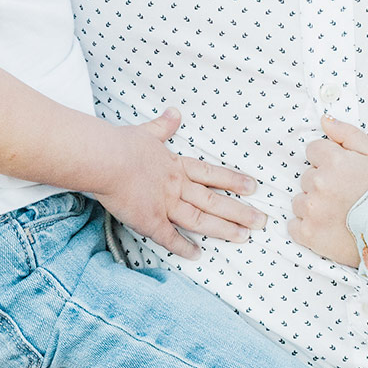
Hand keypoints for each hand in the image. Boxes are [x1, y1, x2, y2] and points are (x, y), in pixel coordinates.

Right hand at [92, 108, 265, 260]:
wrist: (106, 159)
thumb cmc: (122, 144)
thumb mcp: (148, 132)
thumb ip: (163, 125)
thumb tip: (174, 112)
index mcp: (176, 166)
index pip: (211, 175)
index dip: (233, 181)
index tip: (254, 187)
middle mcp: (176, 187)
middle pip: (214, 201)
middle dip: (239, 211)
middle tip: (261, 221)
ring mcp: (165, 205)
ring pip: (200, 220)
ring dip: (223, 229)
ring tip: (244, 237)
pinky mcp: (149, 221)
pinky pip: (169, 238)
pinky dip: (183, 247)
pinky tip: (198, 255)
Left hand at [287, 117, 367, 267]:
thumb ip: (347, 133)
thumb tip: (324, 120)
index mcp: (333, 161)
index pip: (313, 150)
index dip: (327, 160)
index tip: (342, 173)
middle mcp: (319, 184)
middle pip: (307, 176)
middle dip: (321, 183)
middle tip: (344, 195)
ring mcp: (312, 210)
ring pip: (300, 200)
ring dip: (313, 205)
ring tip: (337, 213)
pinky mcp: (308, 234)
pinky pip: (294, 225)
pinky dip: (306, 226)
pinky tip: (326, 227)